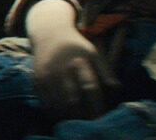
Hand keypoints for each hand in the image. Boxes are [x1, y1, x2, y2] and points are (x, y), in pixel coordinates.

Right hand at [26, 0, 115, 119]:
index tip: (102, 116)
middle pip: (72, 101)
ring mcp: (47, 76)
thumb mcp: (93, 53)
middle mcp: (60, 70)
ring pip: (57, 105)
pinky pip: (45, 102)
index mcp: (78, 62)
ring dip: (68, 116)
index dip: (97, 105)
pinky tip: (63, 114)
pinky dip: (55, 112)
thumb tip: (117, 88)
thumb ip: (105, 71)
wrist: (49, 33)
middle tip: (89, 122)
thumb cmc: (76, 46)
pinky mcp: (38, 81)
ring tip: (77, 120)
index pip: (90, 88)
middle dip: (82, 115)